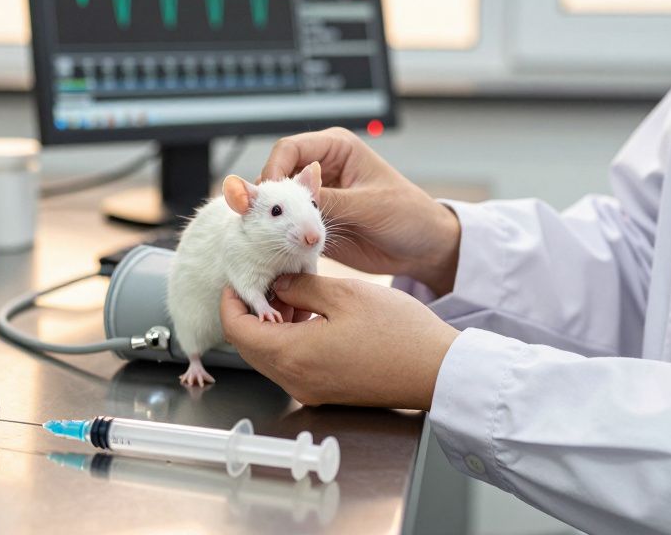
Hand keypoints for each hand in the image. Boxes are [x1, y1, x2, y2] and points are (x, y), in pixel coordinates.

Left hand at [220, 274, 459, 408]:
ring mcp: (311, 390)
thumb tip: (278, 283)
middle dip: (251, 311)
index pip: (237, 330)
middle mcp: (295, 381)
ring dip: (272, 325)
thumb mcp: (344, 293)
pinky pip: (293, 365)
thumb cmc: (398, 332)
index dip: (232, 301)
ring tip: (295, 294)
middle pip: (249, 346)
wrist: (438, 371)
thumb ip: (301, 286)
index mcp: (293, 356)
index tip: (239, 278)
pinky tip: (312, 316)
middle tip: (268, 281)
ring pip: (271, 355)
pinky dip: (291, 339)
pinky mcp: (327, 392)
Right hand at [261, 127, 460, 294]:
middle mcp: (321, 170)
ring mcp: (316, 198)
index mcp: (336, 149)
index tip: (269, 195)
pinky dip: (279, 237)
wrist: (423, 249)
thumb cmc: (409, 215)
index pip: (289, 149)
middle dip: (266, 197)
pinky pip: (286, 227)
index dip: (274, 169)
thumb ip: (329, 200)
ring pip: (276, 203)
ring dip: (269, 219)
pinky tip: (278, 248)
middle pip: (276, 175)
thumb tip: (289, 195)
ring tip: (266, 237)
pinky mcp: (313, 224)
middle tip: (260, 220)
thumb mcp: (369, 205)